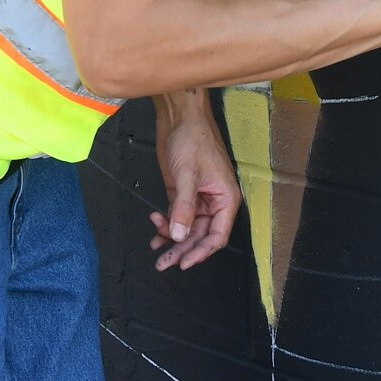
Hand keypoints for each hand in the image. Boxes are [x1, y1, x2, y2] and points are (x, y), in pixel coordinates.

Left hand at [148, 90, 239, 271]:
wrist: (179, 116)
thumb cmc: (192, 139)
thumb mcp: (188, 175)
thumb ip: (184, 208)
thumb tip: (181, 236)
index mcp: (225, 199)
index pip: (217, 236)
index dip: (201, 252)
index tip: (184, 263)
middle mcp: (214, 202)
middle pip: (200, 236)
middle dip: (182, 250)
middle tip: (164, 264)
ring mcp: (197, 198)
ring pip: (187, 228)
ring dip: (172, 239)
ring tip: (156, 250)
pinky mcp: (183, 192)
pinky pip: (177, 216)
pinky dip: (166, 225)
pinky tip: (155, 230)